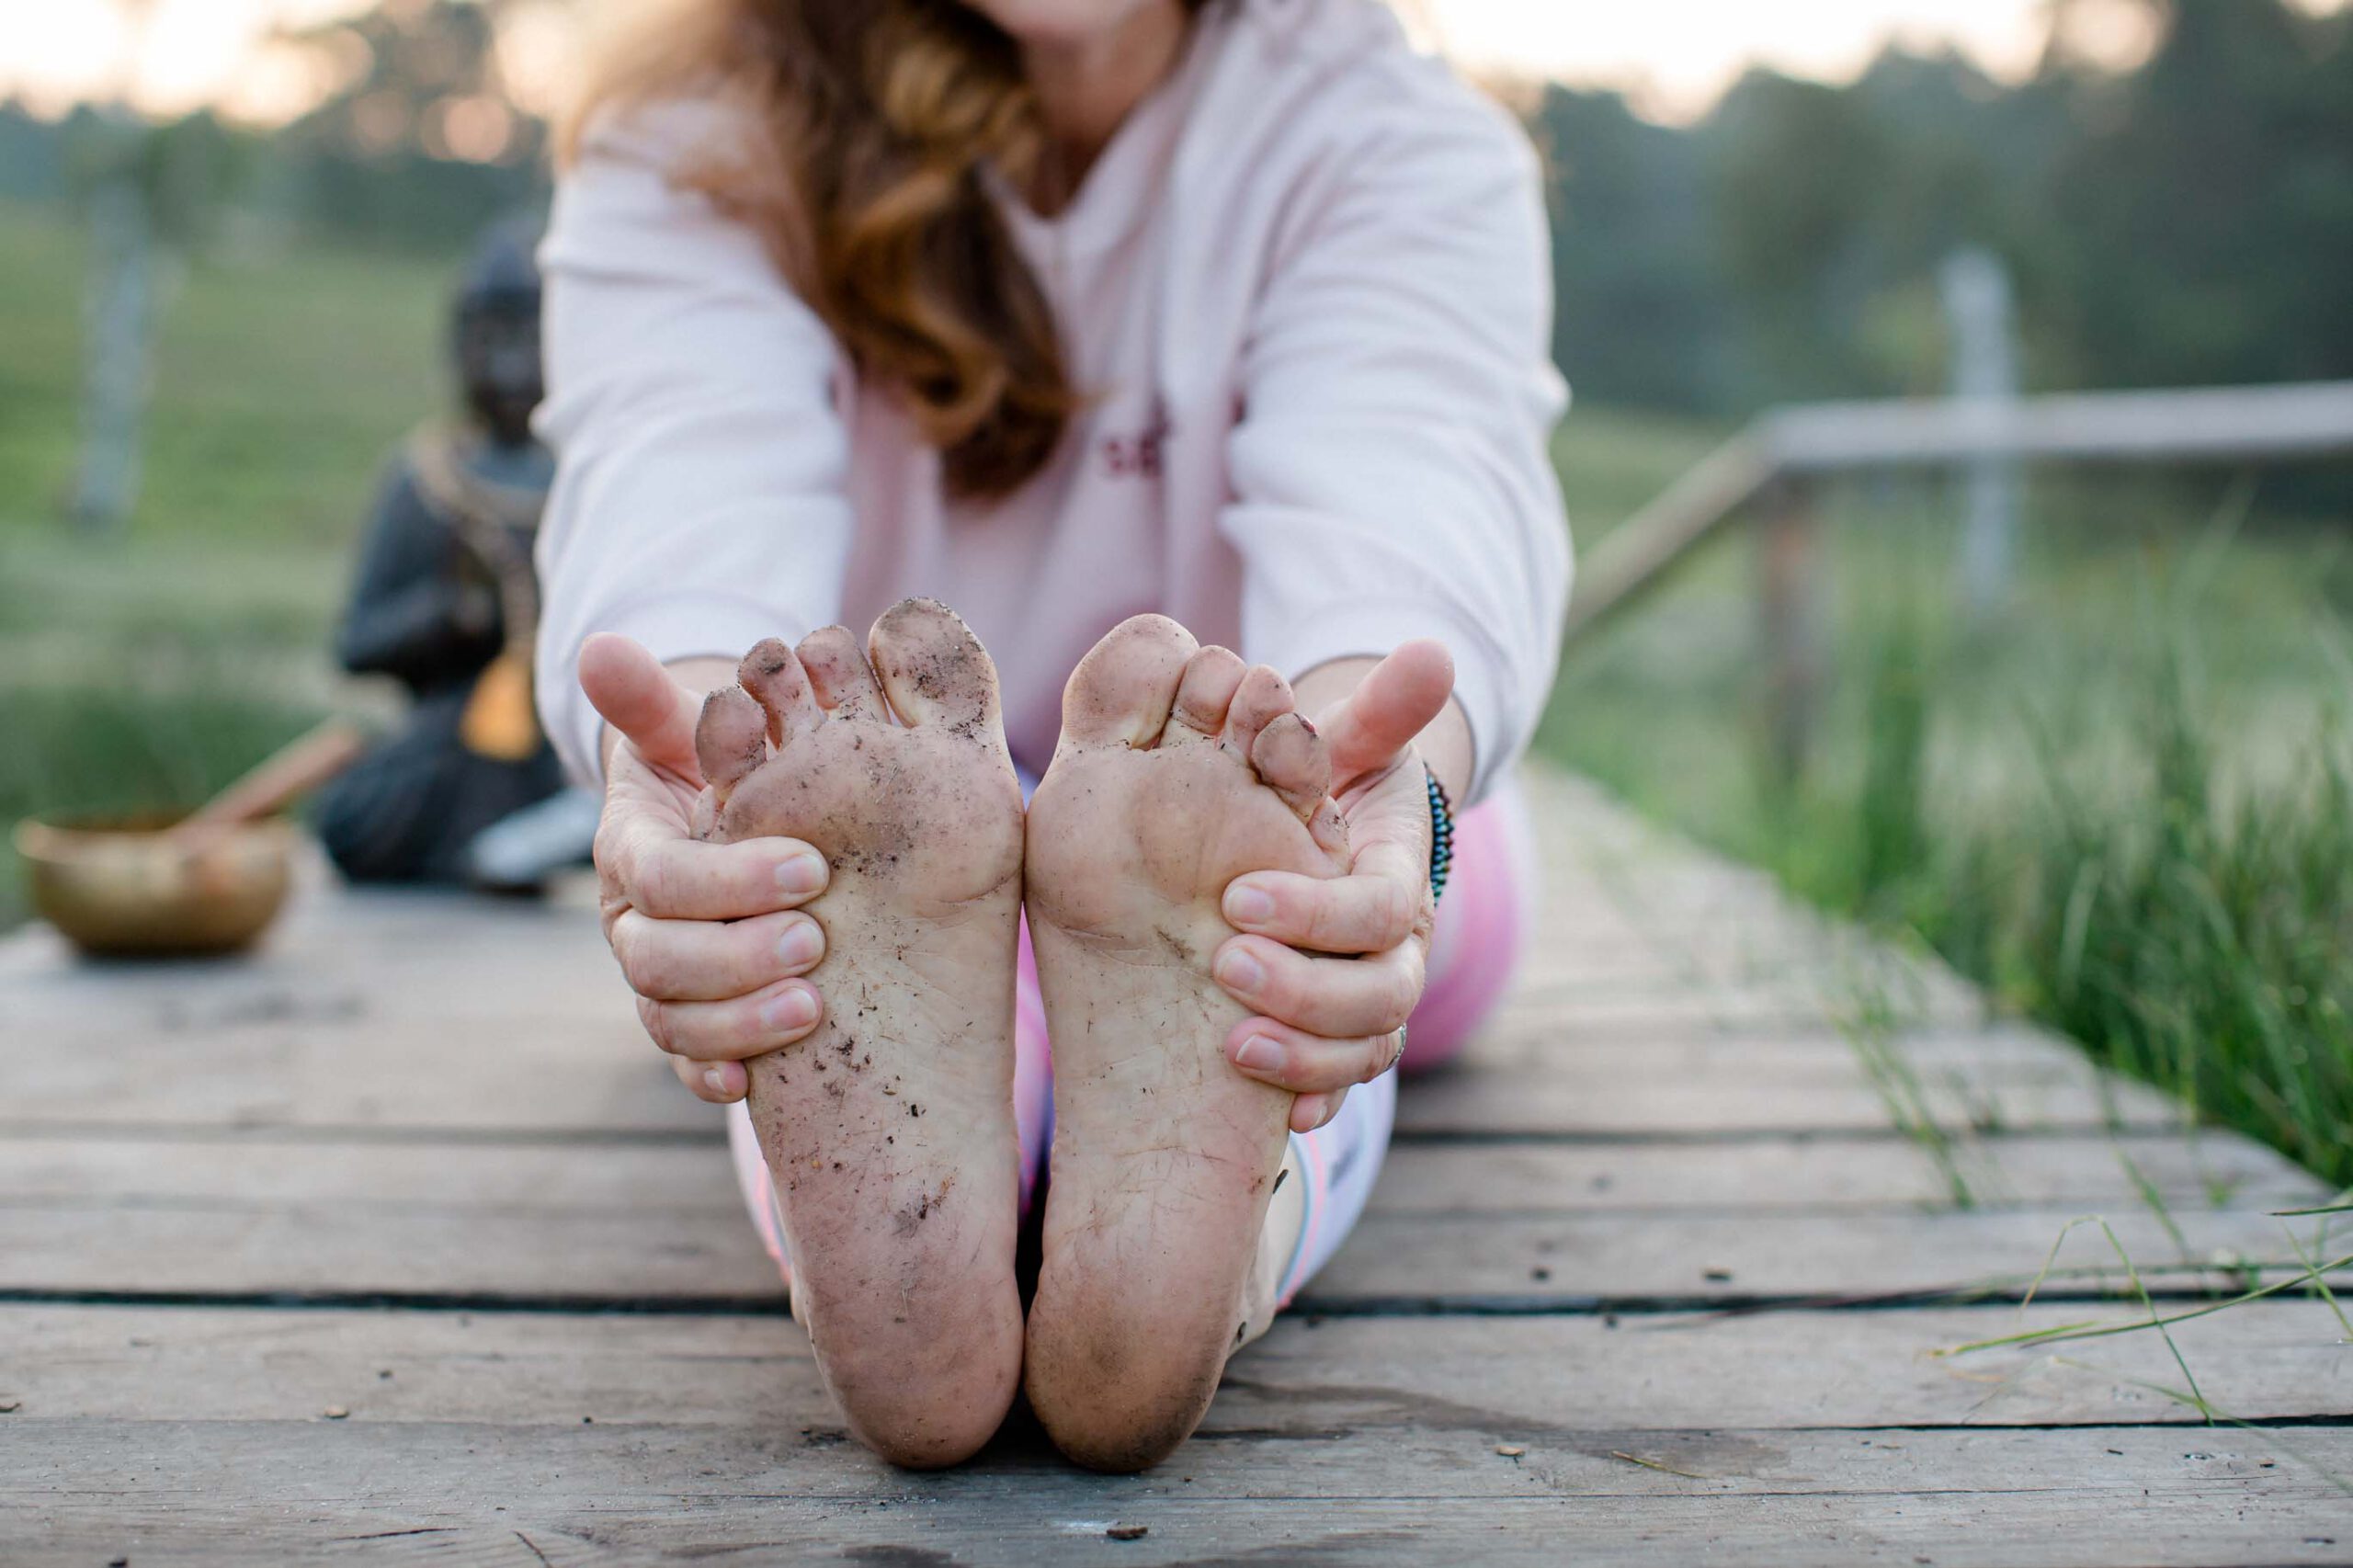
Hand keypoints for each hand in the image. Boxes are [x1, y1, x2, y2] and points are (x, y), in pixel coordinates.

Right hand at [580, 634, 832, 1104]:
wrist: (726, 812)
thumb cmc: (720, 765)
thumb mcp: (690, 728)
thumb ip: (650, 697)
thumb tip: (601, 647)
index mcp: (630, 849)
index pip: (660, 876)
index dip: (726, 880)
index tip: (811, 867)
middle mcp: (634, 920)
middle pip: (656, 959)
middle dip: (735, 954)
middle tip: (818, 938)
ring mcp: (659, 974)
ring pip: (668, 1017)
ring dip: (736, 1020)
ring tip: (813, 1006)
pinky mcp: (688, 1015)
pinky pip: (683, 1059)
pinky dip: (710, 1074)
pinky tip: (750, 1086)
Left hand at [1210, 642, 1456, 1132]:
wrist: (1327, 829)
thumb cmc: (1326, 782)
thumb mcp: (1345, 740)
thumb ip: (1380, 706)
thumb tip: (1435, 652)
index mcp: (1397, 873)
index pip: (1383, 908)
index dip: (1320, 911)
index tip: (1237, 897)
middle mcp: (1397, 944)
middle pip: (1382, 992)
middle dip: (1307, 989)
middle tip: (1223, 965)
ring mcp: (1371, 994)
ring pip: (1367, 1047)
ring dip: (1306, 1057)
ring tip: (1231, 1043)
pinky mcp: (1340, 1034)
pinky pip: (1342, 1085)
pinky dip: (1314, 1102)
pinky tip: (1274, 1122)